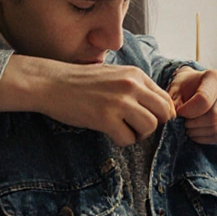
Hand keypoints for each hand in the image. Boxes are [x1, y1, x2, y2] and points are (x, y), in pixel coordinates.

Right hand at [0, 56, 175, 146]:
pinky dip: (121, 140)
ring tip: (123, 129)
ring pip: (150, 127)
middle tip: (136, 127)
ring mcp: (119, 102)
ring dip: (138, 134)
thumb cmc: (80, 81)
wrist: (50, 83)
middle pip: (163, 114)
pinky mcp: (105, 118)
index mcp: (135, 75)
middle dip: (154, 125)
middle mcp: (131, 86)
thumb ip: (135, 87)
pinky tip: (109, 132)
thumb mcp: (114, 75)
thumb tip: (159, 108)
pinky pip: (128, 139)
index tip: (147, 119)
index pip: (165, 99)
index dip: (160, 114)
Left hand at [168, 67, 216, 144]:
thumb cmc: (185, 86)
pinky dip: (206, 138)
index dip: (188, 111)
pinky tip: (195, 133)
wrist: (196, 86)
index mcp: (216, 78)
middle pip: (214, 116)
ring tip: (188, 128)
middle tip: (183, 123)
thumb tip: (175, 117)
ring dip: (199, 132)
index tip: (178, 113)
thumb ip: (174, 101)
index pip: (204, 100)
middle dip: (195, 123)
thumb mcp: (176, 88)